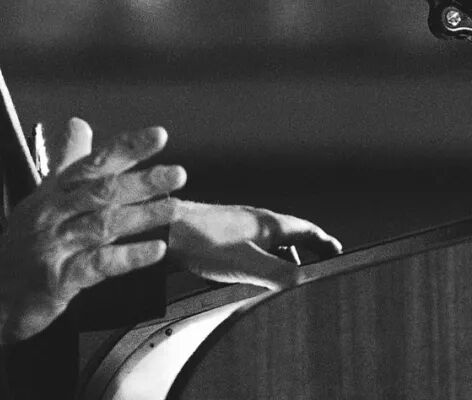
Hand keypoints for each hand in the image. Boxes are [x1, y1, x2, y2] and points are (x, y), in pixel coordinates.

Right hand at [0, 118, 185, 346]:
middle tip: (177, 174)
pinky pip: (98, 263)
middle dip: (142, 180)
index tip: (158, 135)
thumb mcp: (42, 196)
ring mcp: (55, 243)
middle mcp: (54, 211)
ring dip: (141, 215)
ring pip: (102, 223)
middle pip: (101, 190)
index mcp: (54, 190)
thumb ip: (66, 160)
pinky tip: (155, 251)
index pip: (93, 161)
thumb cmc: (24, 241)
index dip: (126, 147)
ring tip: (173, 208)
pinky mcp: (58, 277)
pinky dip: (129, 256)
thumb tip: (80, 123)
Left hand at [169, 199, 342, 289]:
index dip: (324, 242)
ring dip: (278, 259)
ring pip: (265, 242)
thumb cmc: (203, 242)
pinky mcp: (217, 232)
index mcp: (267, 223)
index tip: (338, 251)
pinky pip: (246, 247)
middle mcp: (253, 219)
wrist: (163, 230)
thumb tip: (309, 282)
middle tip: (314, 272)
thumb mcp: (248, 264)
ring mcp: (234, 224)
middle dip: (302, 254)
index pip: (306, 229)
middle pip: (288, 235)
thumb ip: (280, 274)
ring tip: (281, 280)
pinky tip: (245, 276)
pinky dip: (256, 261)